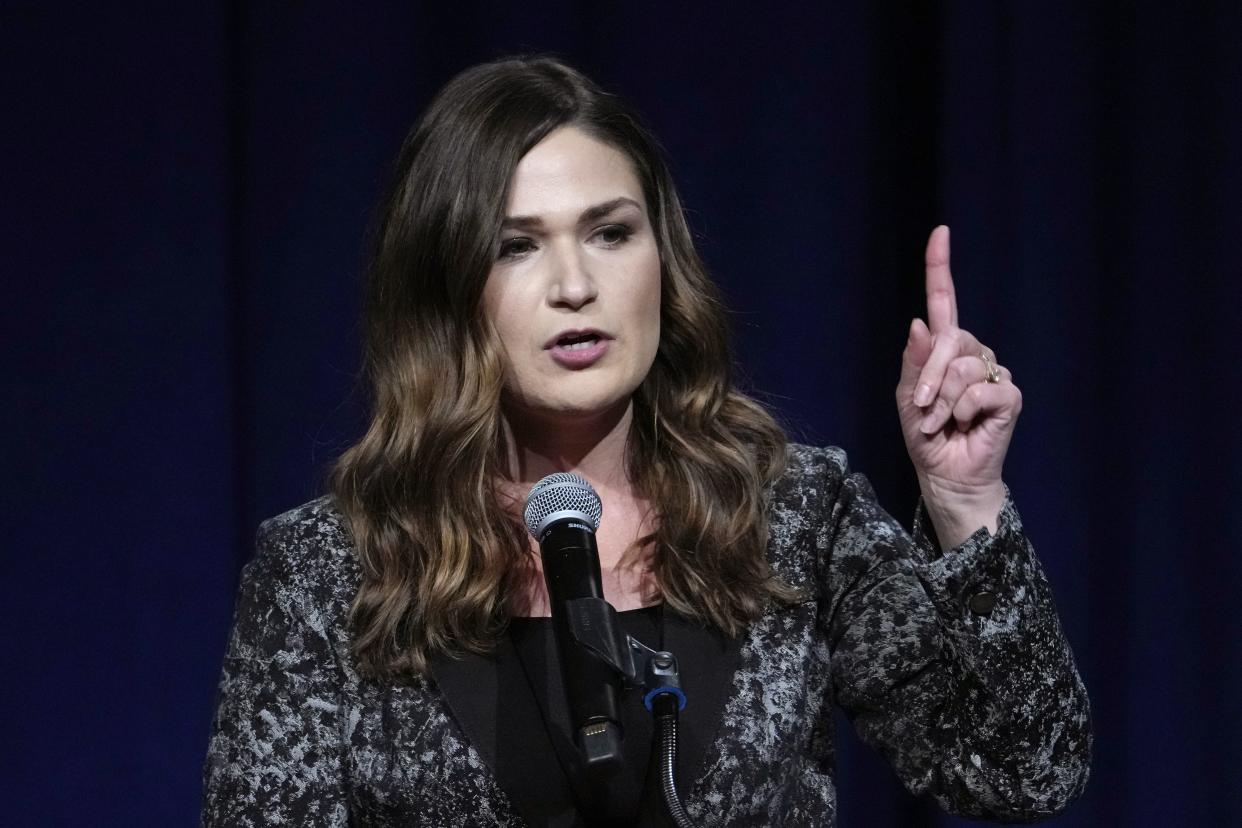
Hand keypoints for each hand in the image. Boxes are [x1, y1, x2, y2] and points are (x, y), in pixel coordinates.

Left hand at [896, 226, 1020, 541]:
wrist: (946, 474)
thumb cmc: (926, 437)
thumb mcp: (907, 399)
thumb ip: (913, 363)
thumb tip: (920, 323)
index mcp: (944, 348)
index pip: (944, 300)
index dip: (940, 267)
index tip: (940, 233)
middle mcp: (972, 352)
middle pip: (950, 338)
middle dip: (929, 375)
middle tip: (922, 408)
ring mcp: (993, 371)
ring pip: (963, 367)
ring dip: (942, 400)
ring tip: (940, 422)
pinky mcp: (1009, 395)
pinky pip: (982, 389)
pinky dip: (964, 409)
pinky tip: (965, 424)